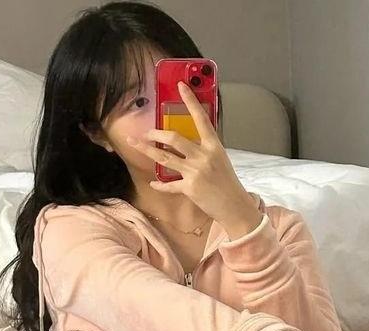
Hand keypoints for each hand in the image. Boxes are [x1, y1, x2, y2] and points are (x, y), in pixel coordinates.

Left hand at [125, 80, 255, 228]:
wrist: (234, 206)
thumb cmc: (228, 183)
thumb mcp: (220, 160)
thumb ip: (204, 149)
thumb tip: (186, 143)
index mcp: (214, 146)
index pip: (201, 118)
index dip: (190, 100)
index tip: (180, 86)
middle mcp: (204, 156)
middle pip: (174, 138)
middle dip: (155, 133)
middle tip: (146, 133)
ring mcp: (195, 172)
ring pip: (164, 157)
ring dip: (146, 150)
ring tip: (134, 143)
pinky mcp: (189, 188)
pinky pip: (169, 185)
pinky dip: (160, 185)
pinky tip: (153, 183)